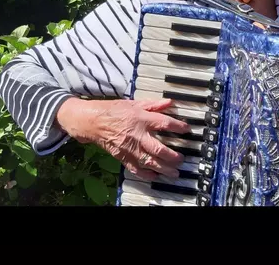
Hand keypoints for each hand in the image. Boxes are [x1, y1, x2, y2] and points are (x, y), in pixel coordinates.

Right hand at [55, 97, 190, 180]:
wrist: (91, 121)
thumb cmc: (112, 111)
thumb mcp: (134, 103)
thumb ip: (153, 104)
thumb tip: (169, 102)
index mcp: (141, 119)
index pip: (164, 123)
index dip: (178, 127)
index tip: (187, 129)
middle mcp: (137, 135)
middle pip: (158, 148)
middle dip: (172, 156)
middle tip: (181, 159)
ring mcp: (129, 148)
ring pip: (149, 162)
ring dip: (163, 169)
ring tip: (174, 173)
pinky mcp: (122, 156)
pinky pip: (135, 168)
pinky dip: (145, 174)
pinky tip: (154, 176)